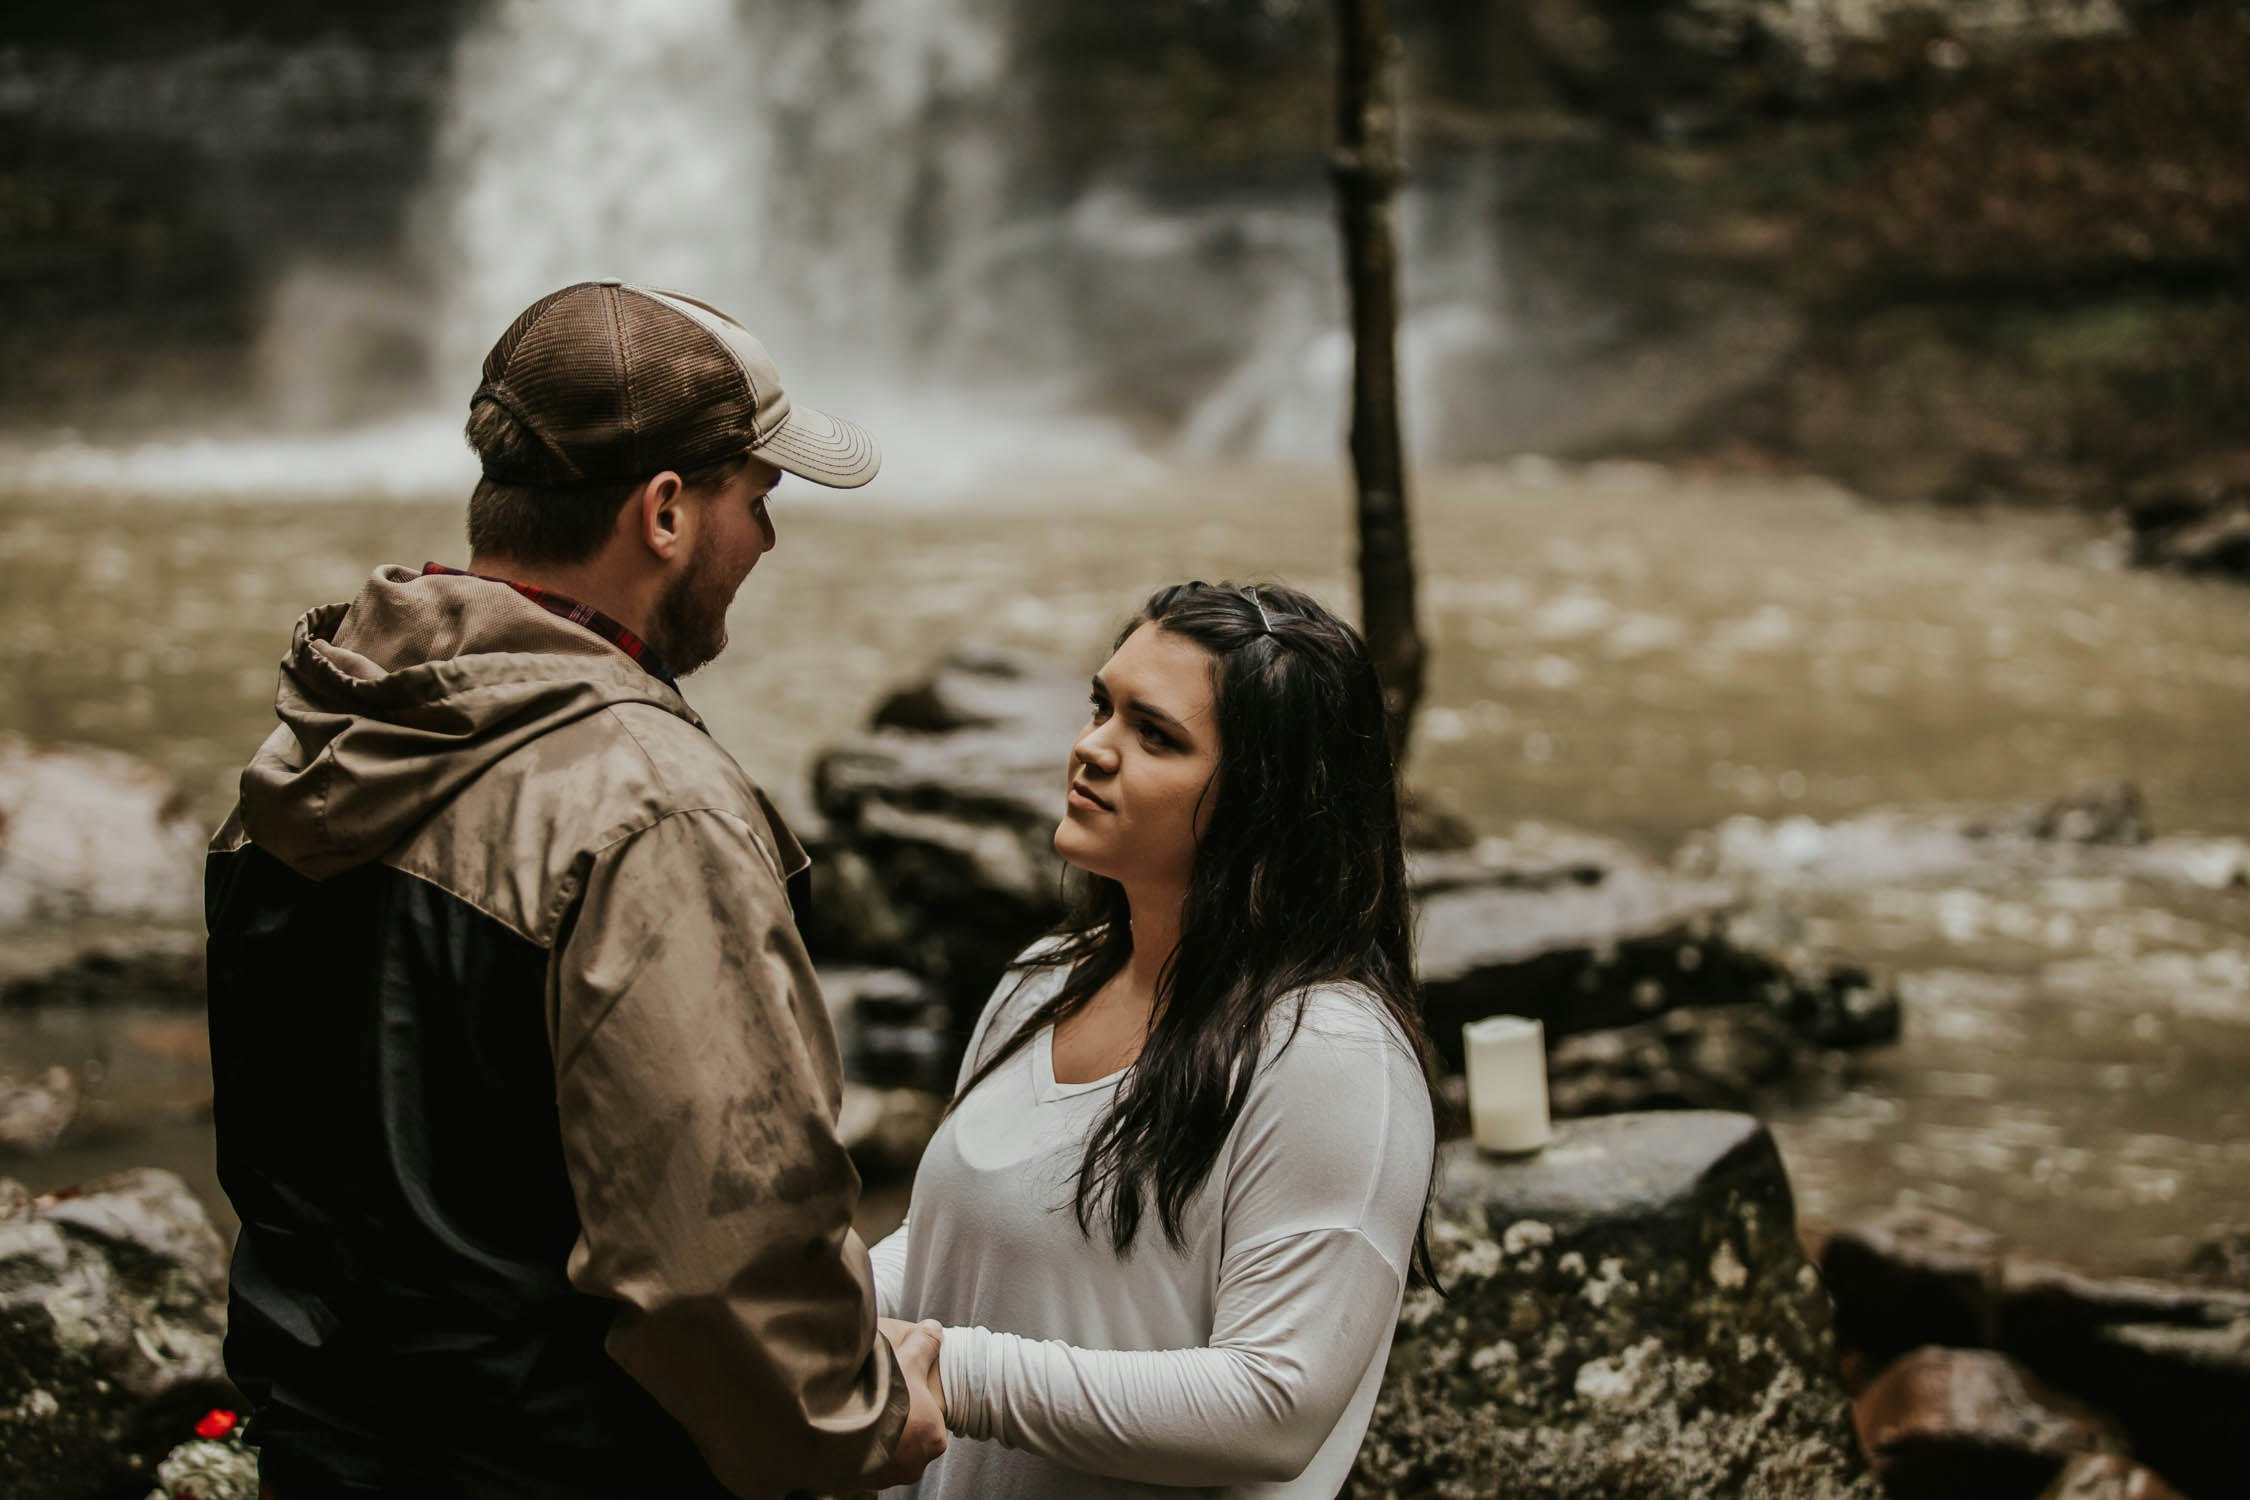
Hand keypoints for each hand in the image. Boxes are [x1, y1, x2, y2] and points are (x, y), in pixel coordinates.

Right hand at [865, 1318, 946, 1487]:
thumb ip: (925, 1345)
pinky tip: (849, 1431)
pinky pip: (865, 1465)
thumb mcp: (908, 1362)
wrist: (845, 1430)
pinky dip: (859, 1451)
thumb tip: (935, 1326)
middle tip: (878, 1405)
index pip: (930, 1423)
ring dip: (876, 1439)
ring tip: (860, 1416)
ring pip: (887, 1455)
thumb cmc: (885, 1398)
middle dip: (896, 1426)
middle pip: (909, 1441)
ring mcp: (889, 1477)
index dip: (915, 1405)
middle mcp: (915, 1464)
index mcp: (934, 1438)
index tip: (898, 1394)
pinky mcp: (864, 1483)